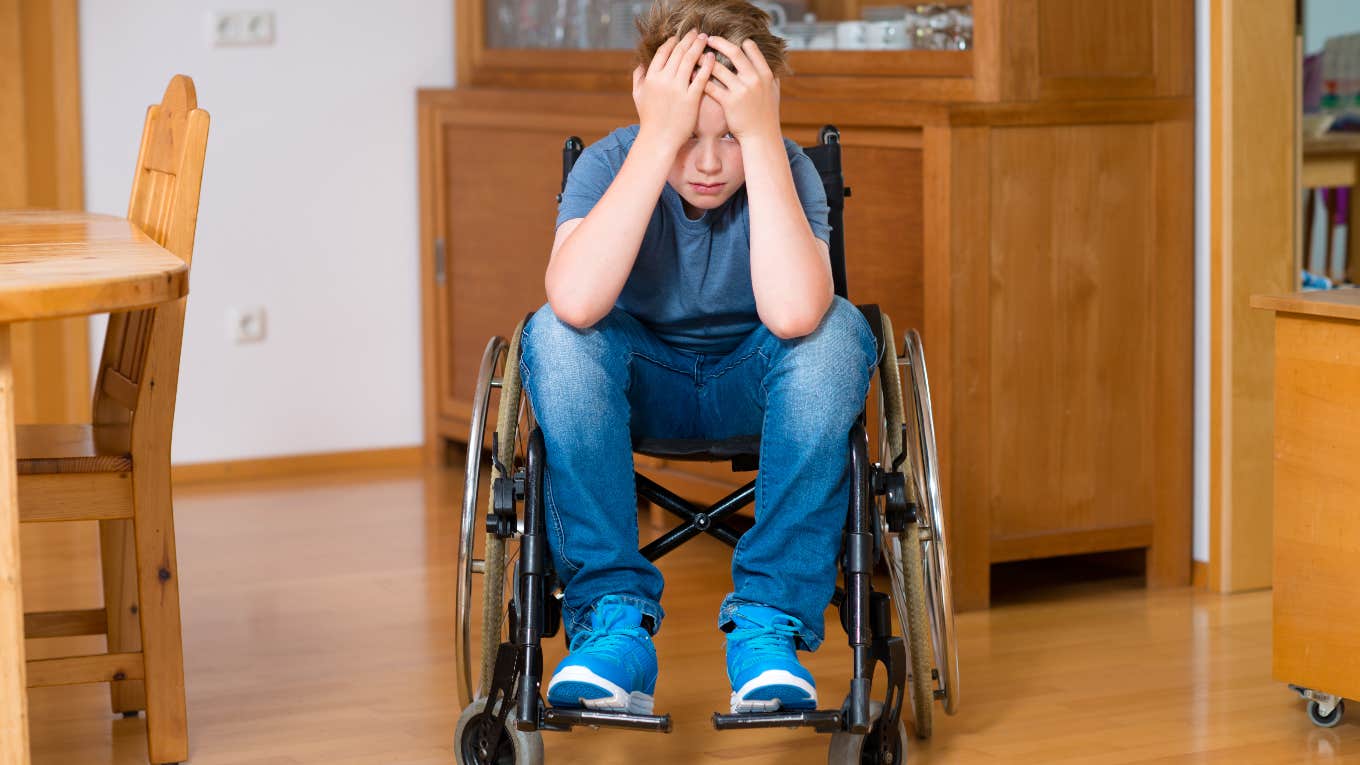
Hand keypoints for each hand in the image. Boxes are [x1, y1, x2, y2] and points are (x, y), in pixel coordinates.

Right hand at [632, 29, 716, 151]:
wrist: (659, 139)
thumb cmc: (649, 119)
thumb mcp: (638, 96)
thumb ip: (638, 78)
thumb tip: (641, 64)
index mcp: (651, 77)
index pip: (663, 52)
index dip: (673, 42)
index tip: (680, 37)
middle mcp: (664, 80)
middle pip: (678, 52)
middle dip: (688, 39)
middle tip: (697, 32)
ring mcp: (678, 88)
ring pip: (690, 60)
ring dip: (698, 46)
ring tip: (705, 39)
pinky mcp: (691, 98)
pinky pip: (701, 77)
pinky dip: (706, 65)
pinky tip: (711, 57)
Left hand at [701, 37, 780, 142]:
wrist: (761, 137)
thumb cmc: (766, 117)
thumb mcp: (774, 94)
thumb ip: (771, 78)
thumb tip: (771, 65)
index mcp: (766, 74)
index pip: (752, 50)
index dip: (738, 42)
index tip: (728, 40)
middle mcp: (755, 79)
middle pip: (734, 52)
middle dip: (719, 43)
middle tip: (708, 39)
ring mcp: (742, 90)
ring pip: (719, 68)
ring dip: (705, 59)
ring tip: (695, 55)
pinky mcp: (730, 102)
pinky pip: (711, 86)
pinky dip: (700, 79)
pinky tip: (693, 75)